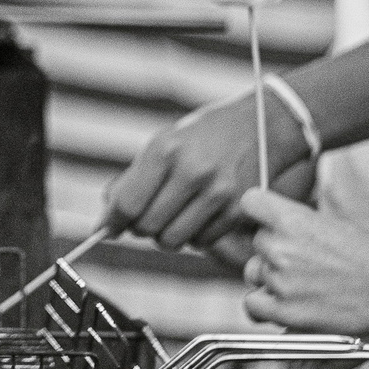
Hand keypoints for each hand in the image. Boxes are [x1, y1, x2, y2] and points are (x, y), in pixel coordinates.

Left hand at [105, 94, 310, 251]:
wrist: (263, 125)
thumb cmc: (206, 136)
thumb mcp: (166, 142)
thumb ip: (134, 179)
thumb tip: (107, 218)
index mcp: (166, 150)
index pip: (127, 203)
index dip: (112, 221)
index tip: (106, 228)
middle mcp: (193, 171)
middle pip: (147, 227)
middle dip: (140, 227)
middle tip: (147, 215)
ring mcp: (218, 193)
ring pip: (172, 240)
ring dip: (167, 234)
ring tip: (174, 213)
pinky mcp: (238, 210)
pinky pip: (201, 242)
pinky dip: (194, 235)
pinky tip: (200, 213)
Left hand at [236, 184, 368, 333]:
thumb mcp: (334, 223)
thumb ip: (301, 223)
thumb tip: (281, 221)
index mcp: (293, 219)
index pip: (250, 202)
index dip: (260, 211)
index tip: (268, 219)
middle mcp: (280, 247)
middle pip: (257, 241)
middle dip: (275, 248)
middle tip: (303, 258)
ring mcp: (279, 280)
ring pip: (254, 272)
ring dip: (270, 277)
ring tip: (299, 282)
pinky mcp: (284, 310)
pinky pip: (253, 304)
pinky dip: (265, 305)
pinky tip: (284, 303)